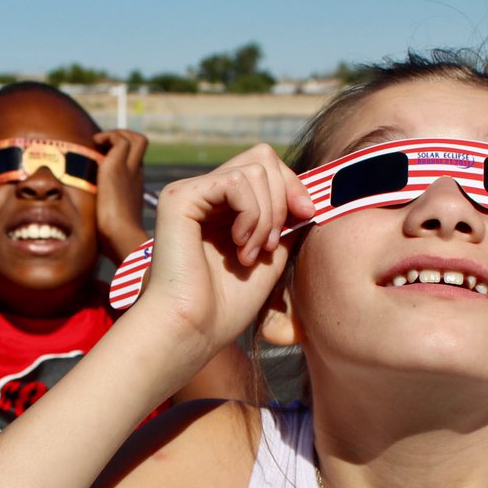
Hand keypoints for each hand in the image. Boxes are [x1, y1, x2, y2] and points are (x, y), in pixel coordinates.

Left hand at [93, 130, 147, 262]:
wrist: (121, 237)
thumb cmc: (114, 238)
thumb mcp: (107, 222)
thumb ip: (100, 216)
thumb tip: (83, 226)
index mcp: (134, 186)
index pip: (132, 161)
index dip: (117, 155)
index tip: (100, 160)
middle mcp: (136, 174)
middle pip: (140, 144)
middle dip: (121, 137)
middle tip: (101, 146)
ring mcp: (130, 169)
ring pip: (135, 138)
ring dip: (116, 134)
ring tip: (99, 143)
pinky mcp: (118, 166)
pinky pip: (120, 140)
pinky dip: (108, 137)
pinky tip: (95, 145)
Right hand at [135, 144, 313, 352]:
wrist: (194, 330)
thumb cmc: (226, 305)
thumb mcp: (271, 256)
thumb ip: (285, 222)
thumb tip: (306, 196)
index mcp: (224, 207)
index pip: (267, 168)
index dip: (293, 188)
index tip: (307, 216)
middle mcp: (206, 194)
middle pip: (262, 157)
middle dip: (283, 198)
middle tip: (272, 244)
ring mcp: (191, 192)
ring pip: (254, 169)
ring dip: (266, 215)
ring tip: (251, 253)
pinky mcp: (180, 197)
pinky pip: (235, 181)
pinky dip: (250, 213)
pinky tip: (239, 244)